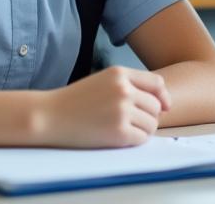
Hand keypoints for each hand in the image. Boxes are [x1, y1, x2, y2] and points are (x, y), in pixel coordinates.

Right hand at [34, 66, 170, 147]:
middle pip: (156, 106)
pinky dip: (135, 141)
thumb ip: (128, 86)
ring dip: (142, 130)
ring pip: (152, 124)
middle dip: (148, 117)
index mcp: (119, 74)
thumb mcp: (102, 81)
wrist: (49, 116)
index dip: (163, 96)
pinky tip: (119, 138)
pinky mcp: (119, 132)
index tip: (165, 107)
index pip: (156, 83)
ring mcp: (122, 111)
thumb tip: (162, 103)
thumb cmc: (74, 101)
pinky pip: (142, 138)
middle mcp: (124, 90)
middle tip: (130, 123)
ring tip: (122, 130)